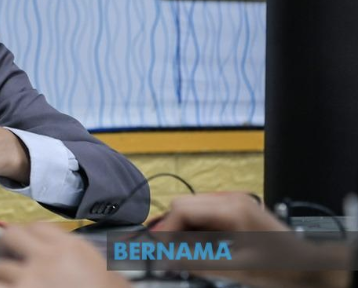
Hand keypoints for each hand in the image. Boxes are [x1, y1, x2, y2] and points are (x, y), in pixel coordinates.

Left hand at [0, 222, 129, 287]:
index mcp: (72, 248)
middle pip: (10, 235)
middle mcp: (49, 258)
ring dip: (0, 280)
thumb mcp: (106, 274)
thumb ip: (83, 261)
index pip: (37, 227)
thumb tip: (74, 262)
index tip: (25, 250)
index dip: (27, 238)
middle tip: (9, 262)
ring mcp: (31, 277)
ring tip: (8, 286)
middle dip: (6, 249)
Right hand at [154, 193, 350, 287]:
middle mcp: (230, 199)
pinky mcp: (236, 210)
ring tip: (186, 257)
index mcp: (231, 208)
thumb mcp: (236, 268)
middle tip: (169, 256)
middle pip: (185, 206)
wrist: (309, 266)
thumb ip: (197, 261)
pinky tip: (202, 250)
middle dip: (173, 231)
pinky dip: (198, 232)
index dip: (166, 230)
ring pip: (193, 211)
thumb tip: (165, 259)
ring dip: (185, 232)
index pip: (183, 209)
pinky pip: (206, 216)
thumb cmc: (280, 266)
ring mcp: (234, 202)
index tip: (158, 251)